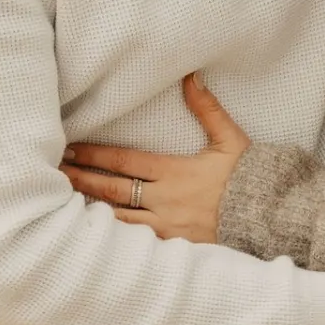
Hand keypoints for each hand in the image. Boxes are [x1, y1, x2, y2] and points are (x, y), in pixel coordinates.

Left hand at [61, 75, 250, 244]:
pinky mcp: (173, 247)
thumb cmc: (248, 177)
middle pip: (112, 189)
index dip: (95, 154)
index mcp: (174, 172)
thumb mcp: (230, 139)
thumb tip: (191, 76)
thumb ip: (207, 108)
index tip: (71, 148)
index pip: (124, 161)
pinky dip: (112, 236)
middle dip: (82, 179)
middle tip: (55, 172)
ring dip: (90, 208)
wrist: (268, 218)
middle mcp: (164, 199)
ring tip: (63, 203)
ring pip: (118, 218)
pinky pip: (135, 242)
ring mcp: (166, 226)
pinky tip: (94, 233)